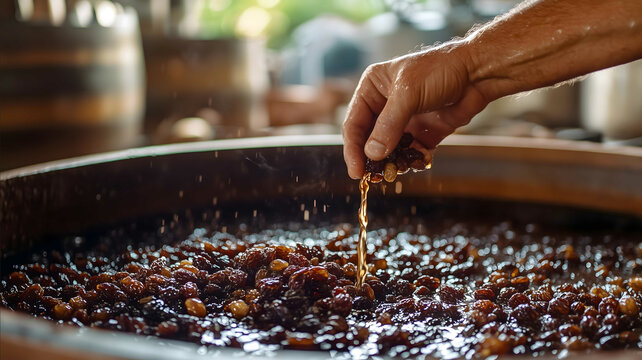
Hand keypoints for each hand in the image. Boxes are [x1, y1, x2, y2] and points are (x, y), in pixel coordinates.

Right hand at [342, 42, 488, 178]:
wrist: (477, 73)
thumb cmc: (439, 70)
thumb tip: (372, 154)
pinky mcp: (423, 133)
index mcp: (372, 89)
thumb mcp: (408, 94)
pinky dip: (412, 161)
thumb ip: (388, 125)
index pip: (354, 124)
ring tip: (395, 173)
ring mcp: (404, 121)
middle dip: (371, 159)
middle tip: (372, 178)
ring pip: (389, 150)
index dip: (353, 149)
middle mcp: (384, 105)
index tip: (356, 171)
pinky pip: (411, 153)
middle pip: (368, 140)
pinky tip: (416, 163)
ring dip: (391, 163)